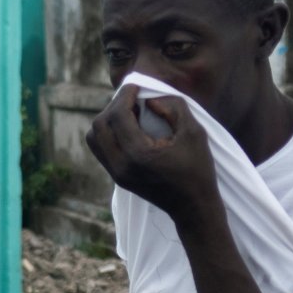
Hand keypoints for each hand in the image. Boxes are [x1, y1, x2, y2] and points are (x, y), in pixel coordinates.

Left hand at [85, 84, 218, 225]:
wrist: (192, 206)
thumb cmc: (197, 168)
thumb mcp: (194, 132)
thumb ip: (173, 107)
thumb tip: (148, 99)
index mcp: (139, 154)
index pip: (117, 116)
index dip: (124, 95)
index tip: (136, 86)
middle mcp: (121, 165)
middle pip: (100, 125)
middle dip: (114, 105)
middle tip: (133, 98)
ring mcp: (116, 173)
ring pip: (94, 138)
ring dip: (107, 119)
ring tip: (129, 113)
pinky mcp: (117, 177)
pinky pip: (100, 149)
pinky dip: (108, 133)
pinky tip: (128, 128)